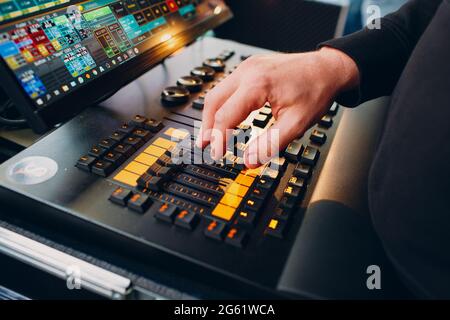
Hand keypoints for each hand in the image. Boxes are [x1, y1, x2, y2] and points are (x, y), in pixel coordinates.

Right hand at [196, 47, 358, 167]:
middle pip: (213, 101)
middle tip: (204, 146)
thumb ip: (270, 144)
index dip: (218, 138)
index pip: (226, 115)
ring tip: (211, 136)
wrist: (328, 68)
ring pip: (217, 92)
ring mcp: (247, 67)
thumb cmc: (316, 90)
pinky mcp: (250, 67)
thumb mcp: (296, 123)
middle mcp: (247, 71)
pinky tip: (225, 118)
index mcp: (257, 84)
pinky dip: (222, 104)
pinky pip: (227, 87)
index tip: (217, 154)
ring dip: (213, 115)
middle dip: (208, 126)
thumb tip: (249, 161)